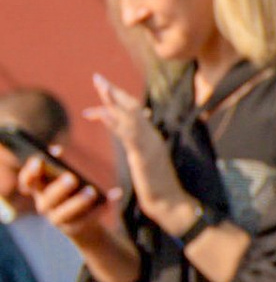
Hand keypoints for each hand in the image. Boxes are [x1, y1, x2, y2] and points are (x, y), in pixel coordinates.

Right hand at [20, 144, 136, 281]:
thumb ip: (59, 166)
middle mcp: (44, 205)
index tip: (39, 161)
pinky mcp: (75, 228)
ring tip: (92, 191)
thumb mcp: (64, 178)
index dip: (30, 172)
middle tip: (72, 178)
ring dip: (79, 202)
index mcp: (39, 189)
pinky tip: (116, 194)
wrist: (81, 223)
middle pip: (49, 198)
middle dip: (59, 188)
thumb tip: (57, 152)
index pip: (27, 182)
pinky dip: (104, 207)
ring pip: (66, 213)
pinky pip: (89, 219)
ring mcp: (58, 219)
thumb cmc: (71, 192)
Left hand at [92, 80, 192, 236]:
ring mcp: (149, 144)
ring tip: (100, 86)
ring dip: (113, 99)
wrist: (171, 204)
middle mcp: (152, 136)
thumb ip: (141, 148)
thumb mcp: (148, 163)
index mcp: (152, 137)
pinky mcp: (144, 155)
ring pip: (130, 116)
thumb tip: (133, 139)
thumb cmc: (160, 188)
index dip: (119, 98)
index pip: (135, 112)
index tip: (104, 87)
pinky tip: (102, 112)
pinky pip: (128, 134)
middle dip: (114, 92)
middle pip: (131, 108)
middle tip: (98, 77)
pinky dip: (115, 121)